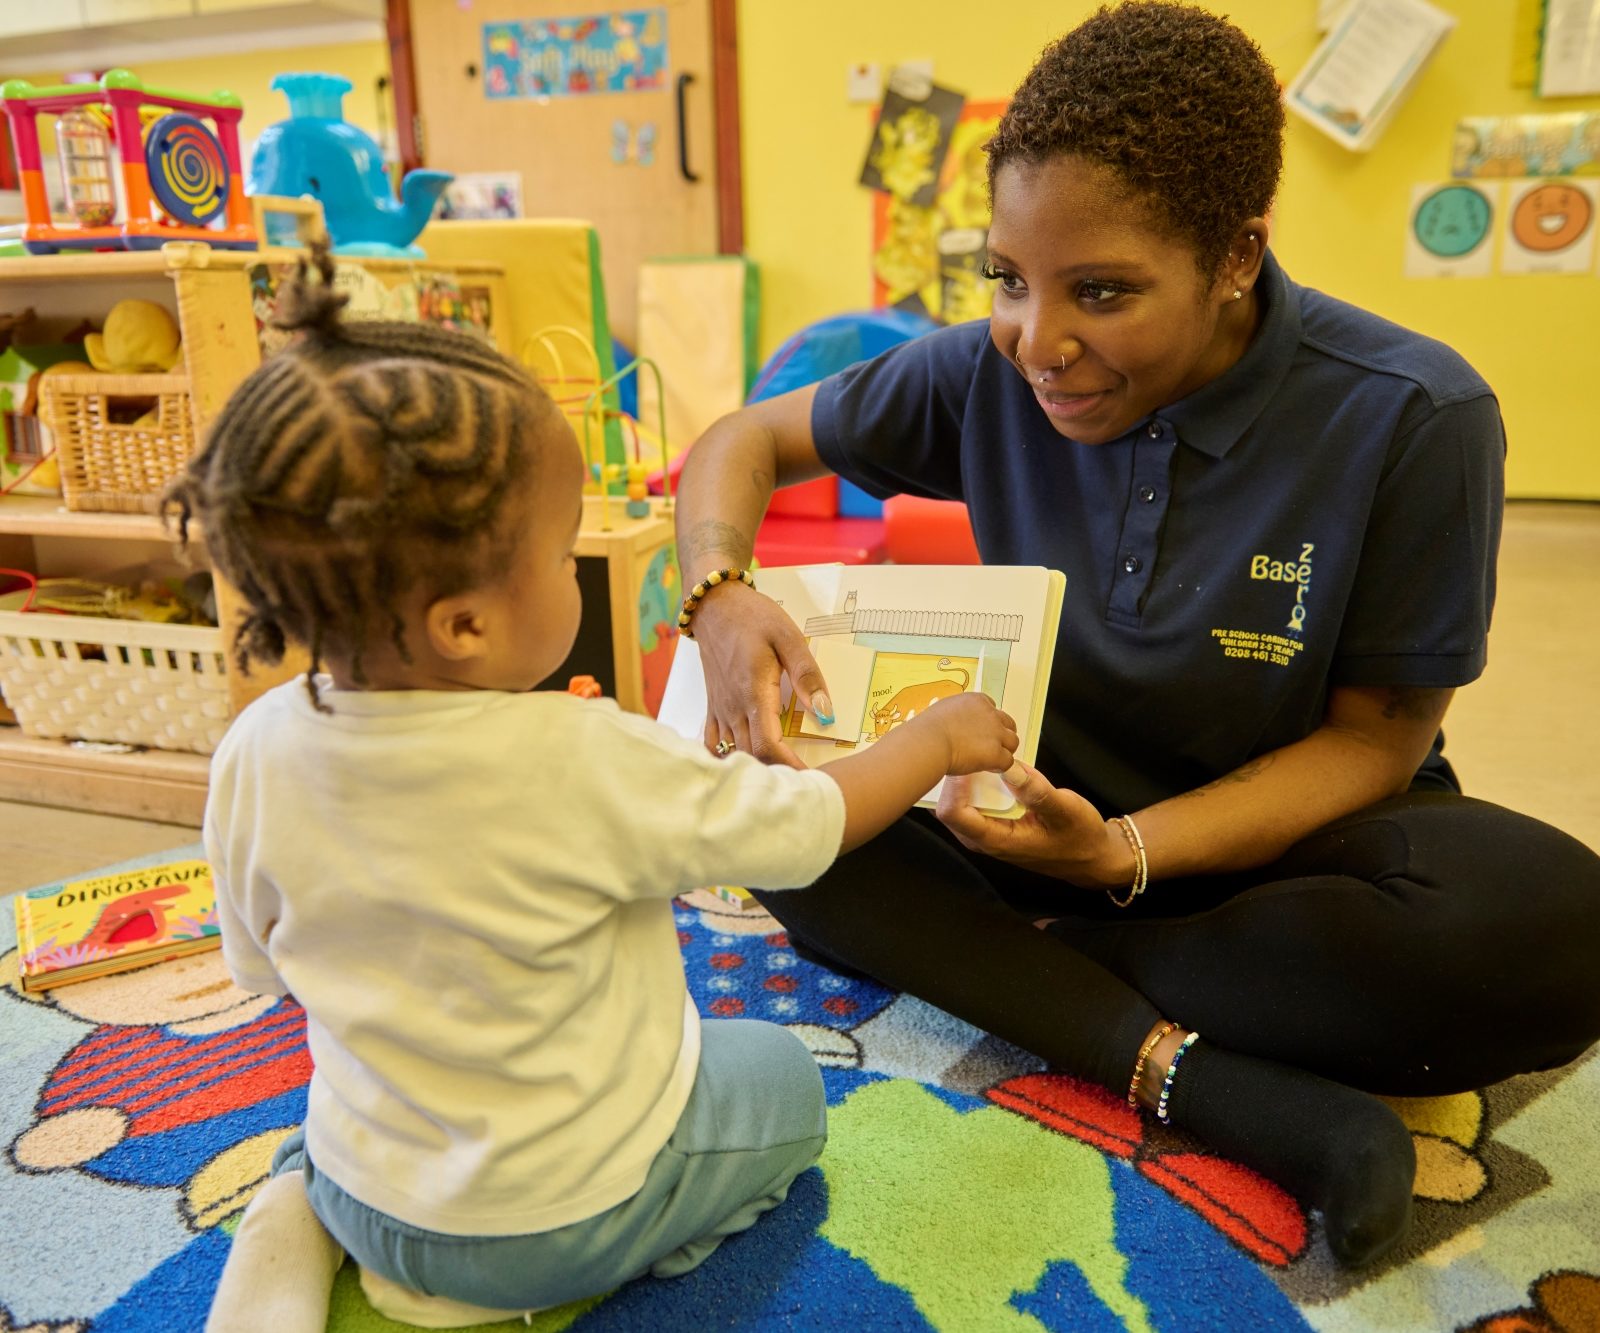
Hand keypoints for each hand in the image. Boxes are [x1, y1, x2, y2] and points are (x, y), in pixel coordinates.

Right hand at [693, 584, 830, 769]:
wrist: (715, 606)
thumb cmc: (752, 617)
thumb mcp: (788, 638)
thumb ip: (807, 676)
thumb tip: (825, 712)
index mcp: (753, 692)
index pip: (767, 745)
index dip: (789, 767)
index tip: (810, 779)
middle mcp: (733, 707)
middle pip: (751, 757)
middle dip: (777, 774)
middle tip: (803, 783)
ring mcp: (720, 709)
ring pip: (733, 754)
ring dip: (756, 768)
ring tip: (781, 777)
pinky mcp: (713, 707)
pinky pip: (714, 744)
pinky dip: (729, 758)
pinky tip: (744, 763)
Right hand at [916, 692, 1018, 775]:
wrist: (928, 742)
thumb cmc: (927, 730)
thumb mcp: (943, 711)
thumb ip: (957, 715)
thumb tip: (955, 725)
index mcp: (977, 701)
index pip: (993, 708)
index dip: (988, 722)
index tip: (981, 731)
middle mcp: (990, 714)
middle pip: (1008, 724)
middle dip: (1002, 735)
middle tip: (991, 746)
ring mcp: (995, 733)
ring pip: (1012, 742)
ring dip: (1004, 751)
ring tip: (991, 759)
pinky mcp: (995, 752)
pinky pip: (1008, 761)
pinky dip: (1000, 766)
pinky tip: (988, 768)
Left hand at [935, 761, 1130, 889]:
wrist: (1091, 856)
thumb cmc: (1080, 837)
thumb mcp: (1066, 811)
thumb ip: (1038, 793)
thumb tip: (1011, 769)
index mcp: (997, 840)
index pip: (954, 814)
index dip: (954, 784)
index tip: (969, 758)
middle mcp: (985, 838)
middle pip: (947, 807)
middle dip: (953, 777)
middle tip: (966, 748)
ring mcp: (988, 830)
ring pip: (958, 803)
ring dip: (963, 778)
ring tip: (975, 752)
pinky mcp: (995, 822)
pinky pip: (973, 801)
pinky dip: (976, 783)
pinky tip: (990, 764)